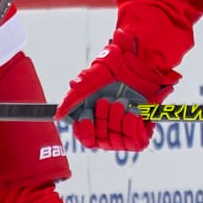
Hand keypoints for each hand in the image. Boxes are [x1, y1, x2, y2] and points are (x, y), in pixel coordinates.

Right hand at [57, 36, 172, 150]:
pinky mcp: (143, 128)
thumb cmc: (115, 67)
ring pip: (117, 141)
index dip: (85, 131)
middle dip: (102, 119)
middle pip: (100, 140)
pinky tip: (133, 111)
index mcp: (95, 115)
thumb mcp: (90, 78)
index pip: (86, 138)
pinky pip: (136, 142)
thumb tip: (59, 115)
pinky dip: (133, 127)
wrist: (142, 60)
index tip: (86, 116)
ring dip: (117, 121)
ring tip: (121, 102)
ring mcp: (126, 127)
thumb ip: (73, 97)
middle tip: (105, 101)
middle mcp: (110, 124)